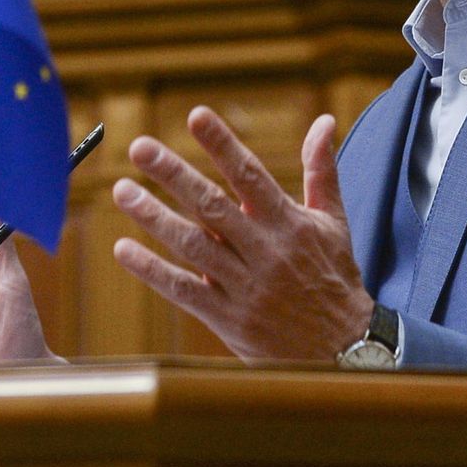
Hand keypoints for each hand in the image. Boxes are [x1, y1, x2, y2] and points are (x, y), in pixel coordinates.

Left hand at [111, 106, 372, 361]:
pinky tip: (124, 249)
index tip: (196, 116)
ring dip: (154, 217)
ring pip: (192, 245)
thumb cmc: (334, 277)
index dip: (223, 144)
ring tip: (122, 190)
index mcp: (289, 223)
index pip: (250, 175)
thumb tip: (324, 121)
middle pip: (212, 206)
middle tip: (140, 147)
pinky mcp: (228, 318)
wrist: (343, 350)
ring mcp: (244, 286)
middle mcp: (265, 251)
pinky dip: (152, 270)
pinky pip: (183, 291)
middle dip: (174, 174)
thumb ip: (321, 170)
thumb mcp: (334, 222)